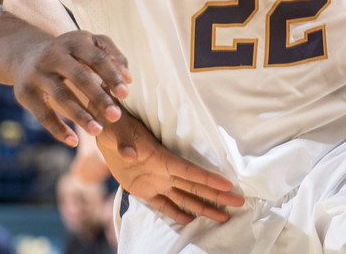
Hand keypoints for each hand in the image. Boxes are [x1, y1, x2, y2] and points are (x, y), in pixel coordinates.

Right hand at [10, 30, 130, 147]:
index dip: (111, 75)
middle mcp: (53, 54)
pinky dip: (57, 129)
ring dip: (80, 115)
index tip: (125, 94)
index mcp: (74, 41)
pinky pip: (43, 114)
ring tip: (98, 130)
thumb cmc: (70, 52)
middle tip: (116, 116)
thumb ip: (112, 56)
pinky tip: (73, 141)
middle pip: (79, 76)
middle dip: (99, 97)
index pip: (97, 58)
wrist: (26, 53)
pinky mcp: (25, 92)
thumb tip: (128, 79)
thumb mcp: (89, 44)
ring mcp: (37, 73)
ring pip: (61, 96)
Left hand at [94, 110, 244, 224]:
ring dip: (203, 208)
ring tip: (222, 218)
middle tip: (239, 203)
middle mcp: (163, 171)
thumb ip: (124, 142)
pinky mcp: (143, 189)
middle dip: (217, 195)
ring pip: (184, 198)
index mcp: (161, 158)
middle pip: (195, 187)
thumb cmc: (113, 124)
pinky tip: (188, 221)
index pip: (189, 171)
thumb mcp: (116, 130)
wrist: (105, 128)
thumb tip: (129, 154)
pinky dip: (174, 213)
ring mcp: (155, 181)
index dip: (208, 178)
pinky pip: (161, 204)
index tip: (229, 185)